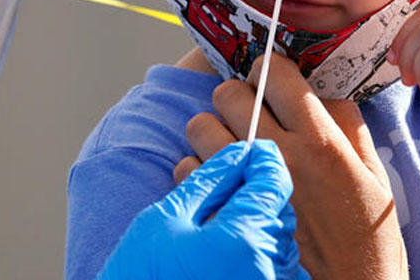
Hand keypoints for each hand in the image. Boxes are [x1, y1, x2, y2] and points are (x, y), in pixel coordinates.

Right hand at [99, 139, 308, 279]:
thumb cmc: (141, 278)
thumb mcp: (165, 221)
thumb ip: (210, 179)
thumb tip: (240, 152)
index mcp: (244, 236)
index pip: (274, 177)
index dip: (260, 158)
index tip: (245, 153)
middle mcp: (269, 265)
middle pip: (278, 206)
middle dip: (255, 193)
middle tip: (219, 196)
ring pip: (278, 234)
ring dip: (255, 223)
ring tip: (214, 233)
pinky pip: (274, 264)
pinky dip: (256, 252)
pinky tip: (222, 260)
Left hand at [175, 54, 408, 279]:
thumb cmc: (366, 237)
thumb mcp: (374, 174)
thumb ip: (348, 125)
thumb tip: (322, 94)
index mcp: (320, 140)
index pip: (275, 72)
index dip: (269, 68)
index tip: (272, 79)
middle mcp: (279, 156)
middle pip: (229, 92)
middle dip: (238, 95)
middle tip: (251, 112)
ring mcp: (245, 186)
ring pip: (200, 126)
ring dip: (214, 128)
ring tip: (232, 143)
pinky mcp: (221, 215)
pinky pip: (187, 169)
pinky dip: (199, 168)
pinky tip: (223, 178)